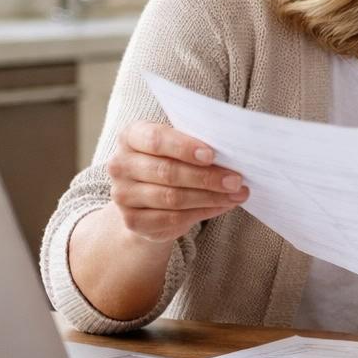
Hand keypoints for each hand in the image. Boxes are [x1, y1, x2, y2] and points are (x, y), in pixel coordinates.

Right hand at [106, 121, 248, 242]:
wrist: (146, 199)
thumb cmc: (170, 161)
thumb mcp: (178, 147)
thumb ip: (195, 145)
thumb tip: (231, 153)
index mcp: (131, 136)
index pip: (156, 140)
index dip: (184, 147)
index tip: (212, 155)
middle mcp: (120, 164)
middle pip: (167, 171)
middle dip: (206, 177)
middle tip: (236, 180)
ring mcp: (123, 195)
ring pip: (172, 197)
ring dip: (210, 197)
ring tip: (236, 194)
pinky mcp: (133, 221)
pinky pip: (172, 218)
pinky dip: (202, 212)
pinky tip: (221, 206)